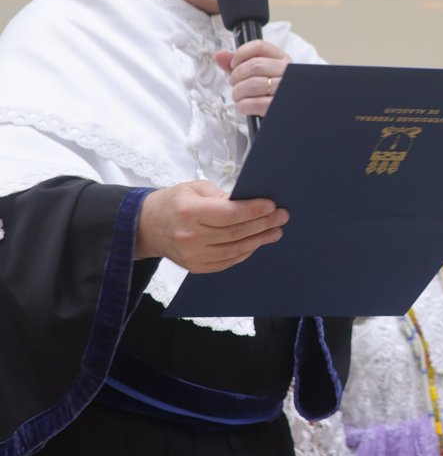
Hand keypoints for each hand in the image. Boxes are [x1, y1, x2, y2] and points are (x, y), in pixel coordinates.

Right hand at [135, 180, 288, 272]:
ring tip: (275, 231)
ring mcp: (193, 256)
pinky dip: (245, 252)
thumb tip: (248, 203)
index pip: (228, 214)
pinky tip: (257, 243)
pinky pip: (227, 261)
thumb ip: (220, 196)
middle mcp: (190, 237)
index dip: (253, 210)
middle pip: (235, 233)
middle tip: (282, 217)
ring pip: (235, 249)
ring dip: (259, 240)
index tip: (272, 205)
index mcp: (189, 212)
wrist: (146, 226)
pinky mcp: (196, 267)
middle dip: (263, 224)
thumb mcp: (194, 188)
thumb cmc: (173, 202)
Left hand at [215, 39, 291, 117]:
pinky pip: (256, 103)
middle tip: (234, 84)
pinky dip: (243, 106)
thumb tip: (220, 55)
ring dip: (238, 92)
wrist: (287, 115)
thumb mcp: (259, 74)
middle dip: (236, 76)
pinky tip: (243, 106)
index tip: (234, 64)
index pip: (259, 46)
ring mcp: (284, 90)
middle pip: (254, 65)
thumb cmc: (270, 92)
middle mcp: (286, 72)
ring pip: (253, 84)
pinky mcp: (278, 107)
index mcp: (282, 60)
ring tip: (238, 96)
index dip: (240, 54)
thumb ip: (239, 64)